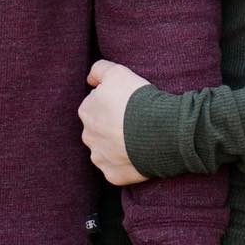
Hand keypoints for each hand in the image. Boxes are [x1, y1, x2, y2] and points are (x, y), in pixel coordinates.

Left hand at [80, 59, 150, 184]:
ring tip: (138, 139)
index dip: (113, 103)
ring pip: (106, 150)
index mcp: (86, 111)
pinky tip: (139, 155)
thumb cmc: (137, 99)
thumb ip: (99, 69)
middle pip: (99, 128)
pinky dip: (126, 164)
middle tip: (134, 121)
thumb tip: (89, 79)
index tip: (127, 104)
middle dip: (111, 126)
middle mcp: (88, 136)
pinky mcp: (112, 175)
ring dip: (117, 146)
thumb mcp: (117, 72)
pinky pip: (117, 169)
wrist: (159, 130)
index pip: (96, 105)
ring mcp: (100, 157)